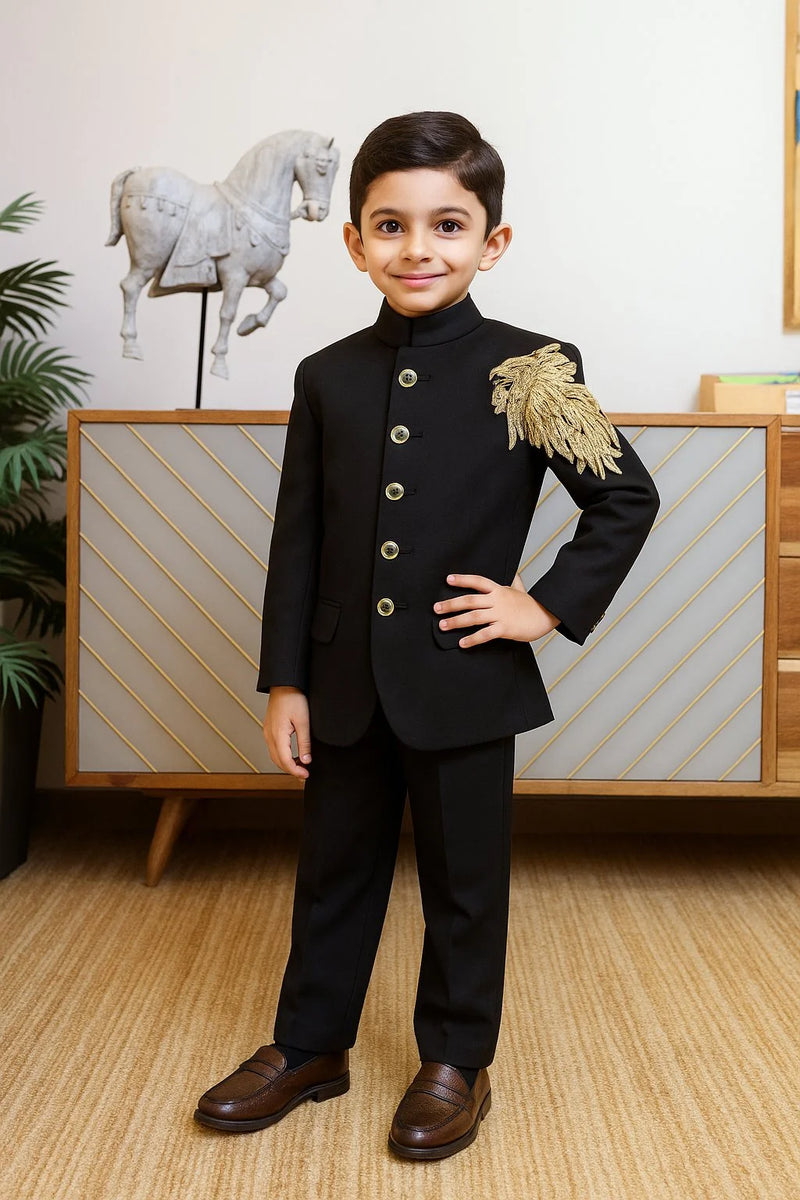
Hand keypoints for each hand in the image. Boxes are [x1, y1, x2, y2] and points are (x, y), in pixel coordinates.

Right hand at [263, 686, 311, 778]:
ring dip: (286, 764)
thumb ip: (304, 743)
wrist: (284, 684)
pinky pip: (274, 748)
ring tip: (300, 767)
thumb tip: (305, 761)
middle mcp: (269, 735)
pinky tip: (293, 755)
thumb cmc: (294, 699)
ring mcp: (268, 733)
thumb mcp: (304, 721)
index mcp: (277, 735)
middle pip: (278, 761)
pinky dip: (282, 756)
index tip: (306, 775)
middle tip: (304, 774)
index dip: (295, 771)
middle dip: (290, 771)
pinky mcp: (269, 729)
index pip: (285, 761)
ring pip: (275, 756)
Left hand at [433, 572, 560, 647]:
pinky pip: (485, 634)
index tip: (448, 579)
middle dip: (451, 604)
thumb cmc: (531, 604)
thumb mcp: (520, 589)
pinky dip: (472, 639)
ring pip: (474, 617)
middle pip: (470, 600)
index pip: (478, 581)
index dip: (462, 579)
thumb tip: (512, 571)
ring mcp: (501, 614)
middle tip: (436, 608)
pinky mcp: (505, 628)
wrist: (547, 615)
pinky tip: (462, 643)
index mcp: (499, 590)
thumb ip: (513, 580)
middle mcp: (497, 600)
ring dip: (456, 621)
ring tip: (443, 625)